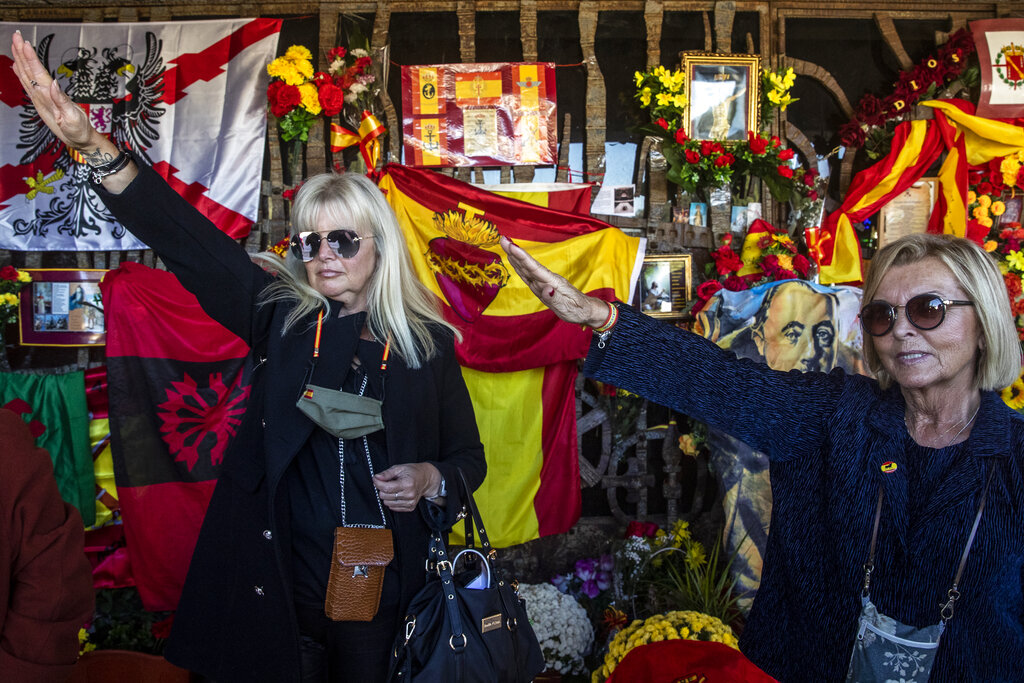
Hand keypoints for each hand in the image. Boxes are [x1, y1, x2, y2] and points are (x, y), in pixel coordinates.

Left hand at [11, 31, 96, 150]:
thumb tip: (53, 83)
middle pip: (28, 72)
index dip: (31, 59)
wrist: (79, 142)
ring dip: (20, 59)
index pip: (37, 75)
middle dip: (21, 53)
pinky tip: (17, 65)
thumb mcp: (74, 118)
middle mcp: (40, 98)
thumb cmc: (78, 131)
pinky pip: (27, 84)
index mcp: (48, 99)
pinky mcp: (41, 102)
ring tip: (15, 44)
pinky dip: (21, 72)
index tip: (25, 43)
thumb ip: (62, 101)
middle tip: (15, 36)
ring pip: (25, 76)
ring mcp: (39, 100)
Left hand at [373, 463, 442, 512]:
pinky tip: (398, 494)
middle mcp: (409, 494)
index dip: (377, 483)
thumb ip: (387, 473)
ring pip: (388, 503)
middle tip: (389, 483)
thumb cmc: (412, 472)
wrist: (425, 479)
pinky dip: (392, 501)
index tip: (376, 479)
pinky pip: (393, 508)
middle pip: (385, 496)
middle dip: (383, 489)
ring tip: (394, 488)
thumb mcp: (399, 468)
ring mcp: (410, 502)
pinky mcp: (410, 507)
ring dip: (387, 496)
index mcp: (407, 483)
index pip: (386, 488)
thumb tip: (376, 478)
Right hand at [499, 236, 608, 326]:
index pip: (535, 268)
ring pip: (527, 268)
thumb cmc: (578, 310)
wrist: (586, 310)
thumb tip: (546, 289)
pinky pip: (529, 274)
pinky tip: (515, 261)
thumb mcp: (567, 308)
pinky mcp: (543, 286)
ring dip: (516, 256)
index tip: (511, 245)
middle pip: (529, 265)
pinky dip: (520, 266)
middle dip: (515, 252)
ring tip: (506, 244)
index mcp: (553, 282)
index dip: (522, 257)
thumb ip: (555, 299)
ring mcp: (545, 282)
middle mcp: (547, 280)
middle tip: (503, 238)